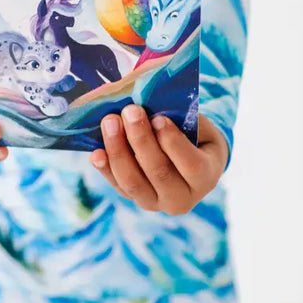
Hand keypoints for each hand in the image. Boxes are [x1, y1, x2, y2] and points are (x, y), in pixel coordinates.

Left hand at [90, 106, 227, 215]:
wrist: (190, 159)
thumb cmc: (194, 135)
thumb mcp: (198, 125)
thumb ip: (181, 118)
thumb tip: (149, 101)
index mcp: (205, 178)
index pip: (191, 165)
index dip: (173, 143)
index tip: (158, 119)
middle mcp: (182, 198)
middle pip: (158, 172)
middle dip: (141, 140)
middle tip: (130, 111)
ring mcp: (156, 202)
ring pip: (133, 182)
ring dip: (118, 150)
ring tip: (110, 122)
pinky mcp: (135, 199)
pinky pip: (117, 185)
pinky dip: (105, 168)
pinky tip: (96, 152)